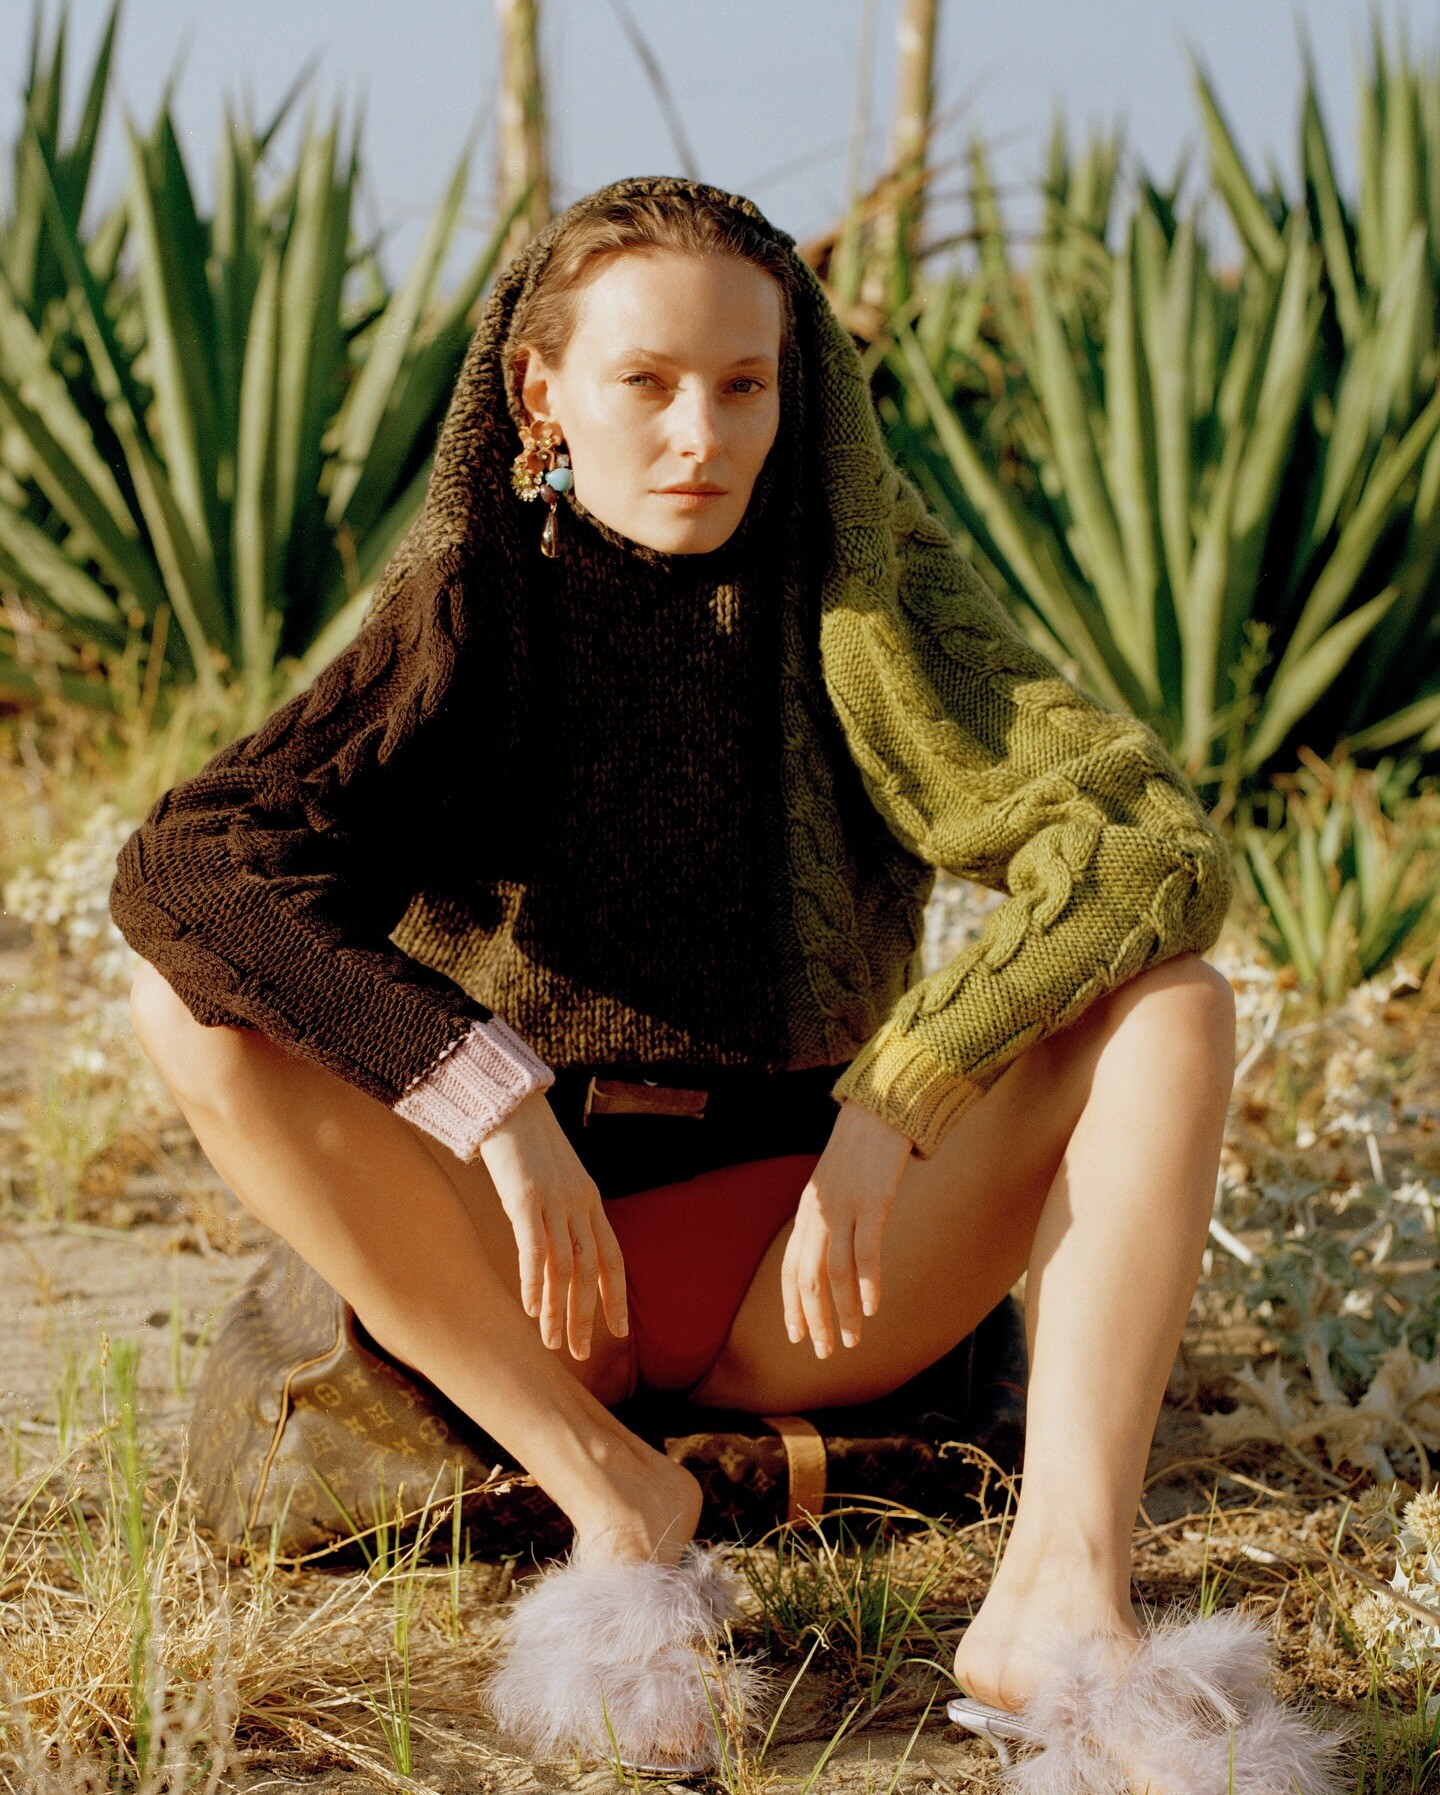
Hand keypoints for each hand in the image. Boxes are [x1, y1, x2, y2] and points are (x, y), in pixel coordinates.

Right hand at [477, 1090, 627, 1359]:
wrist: (511, 1104)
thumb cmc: (529, 1144)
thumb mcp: (557, 1179)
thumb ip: (563, 1212)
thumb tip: (558, 1249)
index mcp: (590, 1201)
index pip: (612, 1257)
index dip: (616, 1296)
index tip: (619, 1332)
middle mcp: (579, 1204)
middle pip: (589, 1270)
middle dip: (585, 1316)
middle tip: (578, 1353)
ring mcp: (554, 1201)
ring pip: (564, 1266)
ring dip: (558, 1309)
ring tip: (551, 1344)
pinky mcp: (525, 1197)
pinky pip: (535, 1248)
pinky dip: (535, 1281)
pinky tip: (531, 1309)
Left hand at [782, 1099, 914, 1356]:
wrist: (878, 1110)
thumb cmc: (861, 1151)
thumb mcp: (834, 1186)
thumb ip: (828, 1218)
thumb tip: (832, 1255)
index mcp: (807, 1212)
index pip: (789, 1269)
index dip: (791, 1306)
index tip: (797, 1337)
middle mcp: (818, 1214)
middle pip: (807, 1278)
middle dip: (813, 1320)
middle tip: (823, 1353)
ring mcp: (844, 1209)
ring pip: (836, 1273)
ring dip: (842, 1312)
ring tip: (850, 1342)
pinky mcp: (873, 1202)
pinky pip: (866, 1253)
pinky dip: (867, 1285)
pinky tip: (872, 1310)